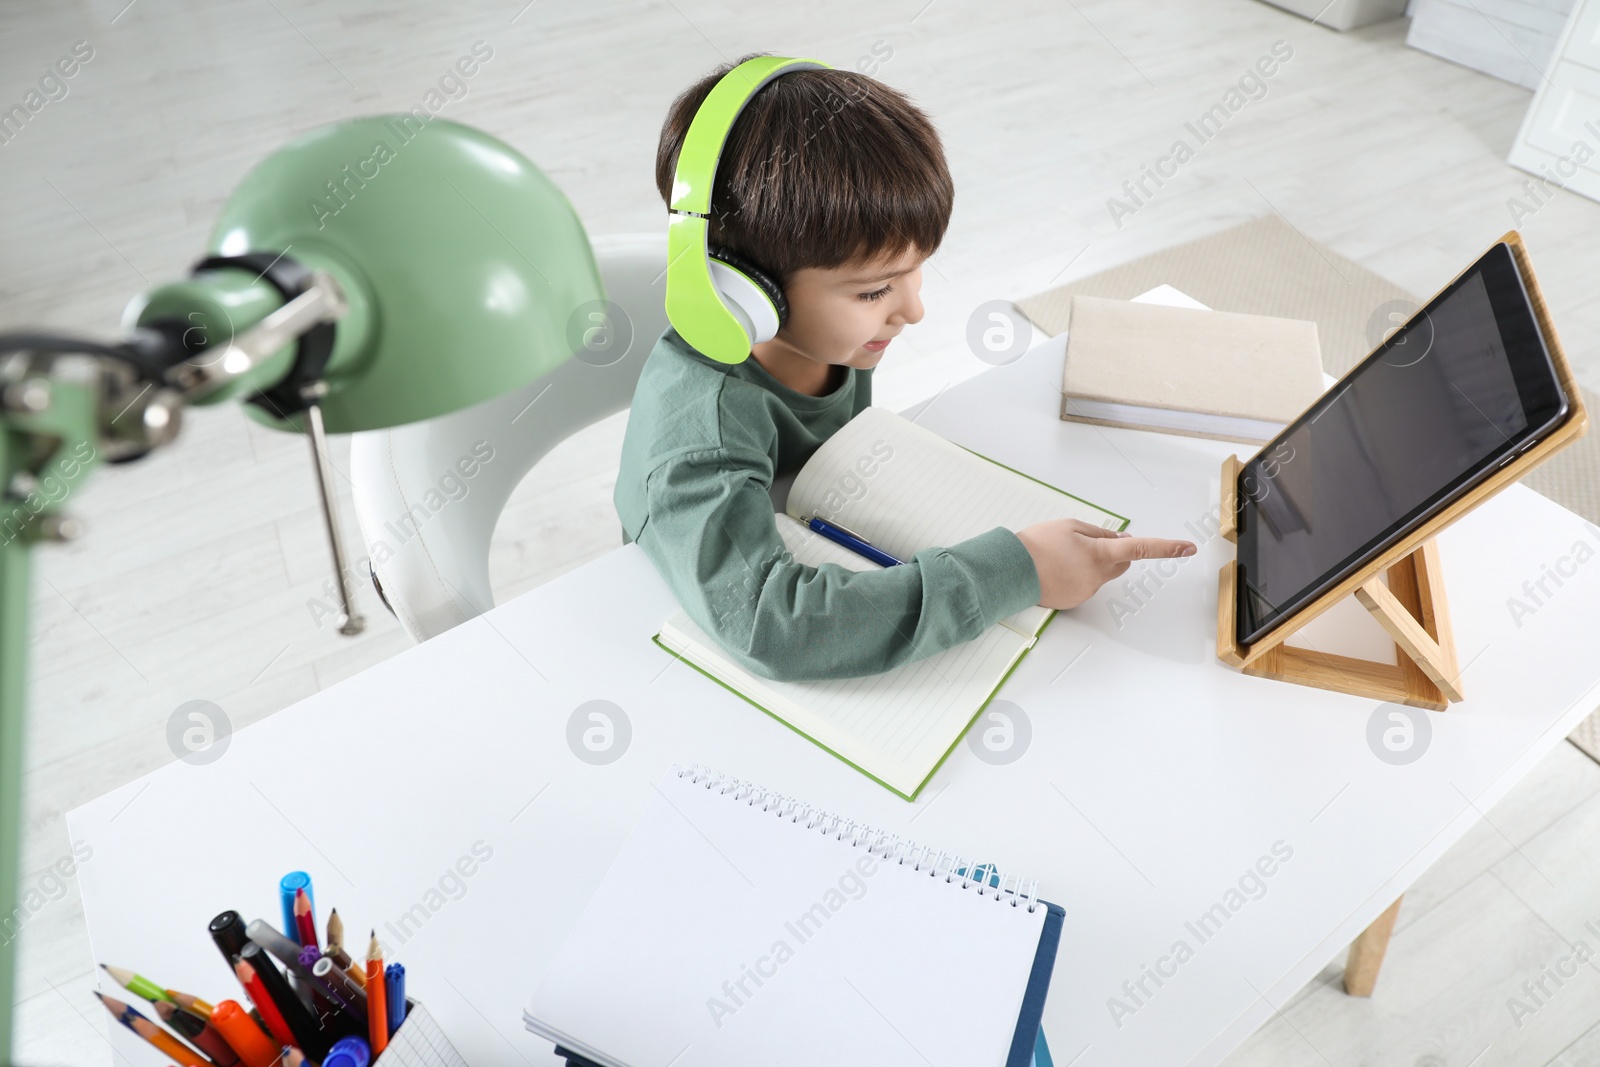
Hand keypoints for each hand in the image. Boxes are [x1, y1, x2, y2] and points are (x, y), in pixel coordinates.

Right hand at [1014, 519, 1196, 609]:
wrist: (1012, 570)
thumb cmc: (1037, 545)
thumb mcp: (1071, 527)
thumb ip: (1101, 533)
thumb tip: (1121, 540)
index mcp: (1099, 553)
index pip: (1141, 549)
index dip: (1166, 548)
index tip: (1186, 548)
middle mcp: (1098, 576)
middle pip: (1121, 562)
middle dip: (1112, 552)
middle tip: (1086, 543)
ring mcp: (1087, 591)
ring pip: (1100, 574)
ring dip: (1089, 564)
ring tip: (1059, 557)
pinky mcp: (1075, 601)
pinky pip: (1085, 585)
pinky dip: (1076, 576)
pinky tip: (1055, 570)